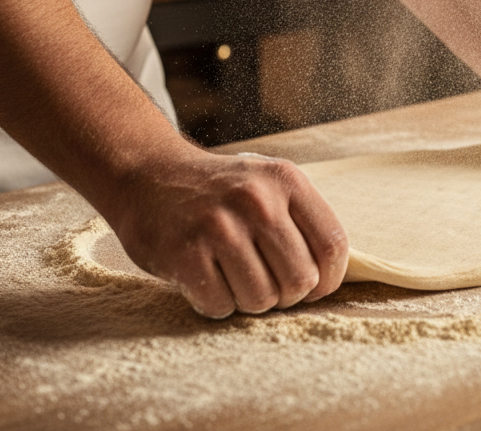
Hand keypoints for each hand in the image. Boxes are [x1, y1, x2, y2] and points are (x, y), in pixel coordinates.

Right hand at [102, 147, 348, 318]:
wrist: (148, 174)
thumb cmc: (218, 191)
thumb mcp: (267, 185)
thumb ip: (300, 221)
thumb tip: (330, 277)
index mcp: (286, 181)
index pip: (333, 245)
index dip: (329, 279)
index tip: (313, 288)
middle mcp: (257, 200)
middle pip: (300, 279)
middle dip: (286, 295)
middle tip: (266, 285)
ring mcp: (219, 226)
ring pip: (262, 299)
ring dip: (250, 301)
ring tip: (234, 279)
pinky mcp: (184, 253)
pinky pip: (220, 305)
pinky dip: (216, 304)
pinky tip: (206, 280)